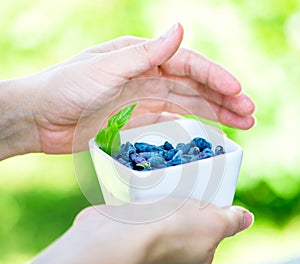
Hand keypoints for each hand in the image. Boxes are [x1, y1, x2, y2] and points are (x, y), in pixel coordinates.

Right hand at [0, 200, 252, 263]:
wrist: (119, 237)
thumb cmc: (170, 229)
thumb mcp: (211, 222)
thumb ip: (230, 221)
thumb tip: (247, 219)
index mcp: (198, 258)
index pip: (211, 230)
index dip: (210, 209)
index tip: (202, 193)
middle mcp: (174, 259)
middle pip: (187, 225)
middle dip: (186, 206)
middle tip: (183, 186)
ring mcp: (148, 250)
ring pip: (163, 222)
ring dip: (164, 207)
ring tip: (163, 188)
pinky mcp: (128, 238)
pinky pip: (142, 220)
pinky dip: (144, 209)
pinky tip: (143, 197)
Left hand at [24, 22, 254, 154]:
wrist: (41, 118)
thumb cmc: (65, 89)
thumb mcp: (105, 68)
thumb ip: (143, 53)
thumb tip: (180, 29)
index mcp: (141, 57)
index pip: (188, 65)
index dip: (215, 77)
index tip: (237, 92)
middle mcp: (146, 76)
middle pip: (194, 86)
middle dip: (223, 98)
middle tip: (249, 112)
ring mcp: (143, 100)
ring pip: (187, 104)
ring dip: (214, 112)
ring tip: (240, 122)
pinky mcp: (137, 121)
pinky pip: (171, 121)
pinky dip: (190, 125)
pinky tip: (208, 131)